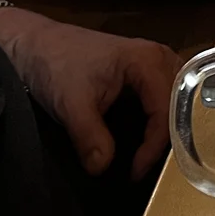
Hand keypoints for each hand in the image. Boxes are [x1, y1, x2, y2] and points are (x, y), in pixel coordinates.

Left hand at [0, 7, 178, 177]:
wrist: (35, 44)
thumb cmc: (56, 65)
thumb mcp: (70, 104)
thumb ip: (90, 137)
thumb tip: (103, 168)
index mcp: (149, 60)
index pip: (165, 110)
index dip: (154, 145)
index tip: (135, 171)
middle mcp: (159, 57)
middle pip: (179, 101)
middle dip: (168, 135)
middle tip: (148, 164)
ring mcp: (152, 60)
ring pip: (175, 96)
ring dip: (166, 124)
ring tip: (150, 151)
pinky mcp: (142, 67)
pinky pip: (163, 93)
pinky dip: (159, 115)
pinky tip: (146, 132)